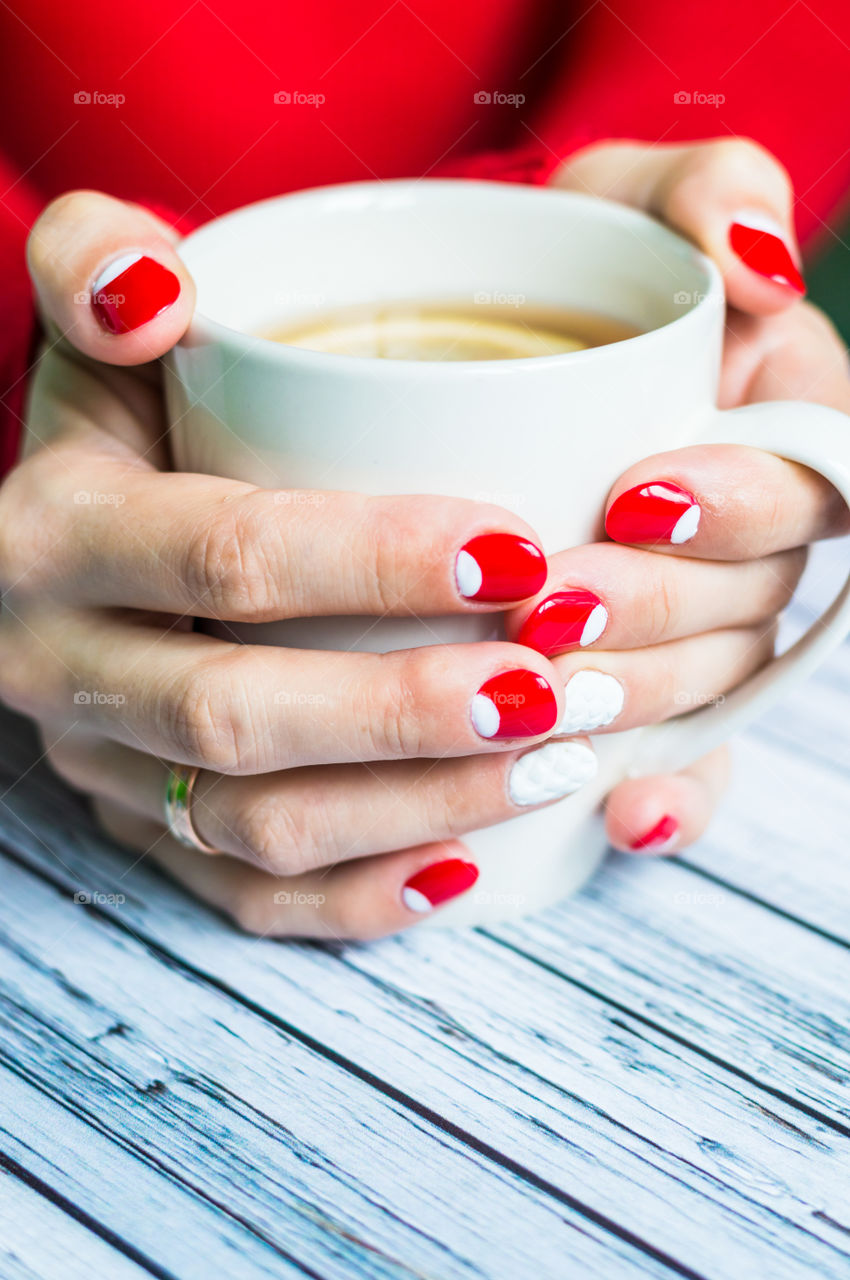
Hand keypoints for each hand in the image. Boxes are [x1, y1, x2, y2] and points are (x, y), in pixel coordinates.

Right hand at [0, 191, 598, 939]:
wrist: (68, 538)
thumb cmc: (125, 418)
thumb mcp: (96, 323)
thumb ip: (100, 265)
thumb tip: (151, 287)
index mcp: (58, 532)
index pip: (228, 556)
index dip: (378, 560)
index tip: (523, 551)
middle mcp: (61, 663)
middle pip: (242, 713)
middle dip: (413, 709)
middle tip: (560, 687)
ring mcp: (101, 765)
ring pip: (255, 822)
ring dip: (416, 804)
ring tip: (555, 760)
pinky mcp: (141, 830)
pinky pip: (242, 898)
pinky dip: (358, 898)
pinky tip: (467, 868)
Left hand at [532, 138, 849, 852]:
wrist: (455, 359)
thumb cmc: (548, 273)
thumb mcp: (615, 204)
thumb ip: (701, 195)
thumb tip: (758, 268)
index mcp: (774, 429)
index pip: (812, 483)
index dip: (745, 503)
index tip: (641, 493)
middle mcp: (750, 538)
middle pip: (747, 599)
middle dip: (654, 609)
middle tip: (549, 603)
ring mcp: (697, 621)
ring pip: (703, 685)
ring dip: (637, 701)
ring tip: (546, 697)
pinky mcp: (641, 687)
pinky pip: (683, 759)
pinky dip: (666, 794)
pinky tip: (628, 821)